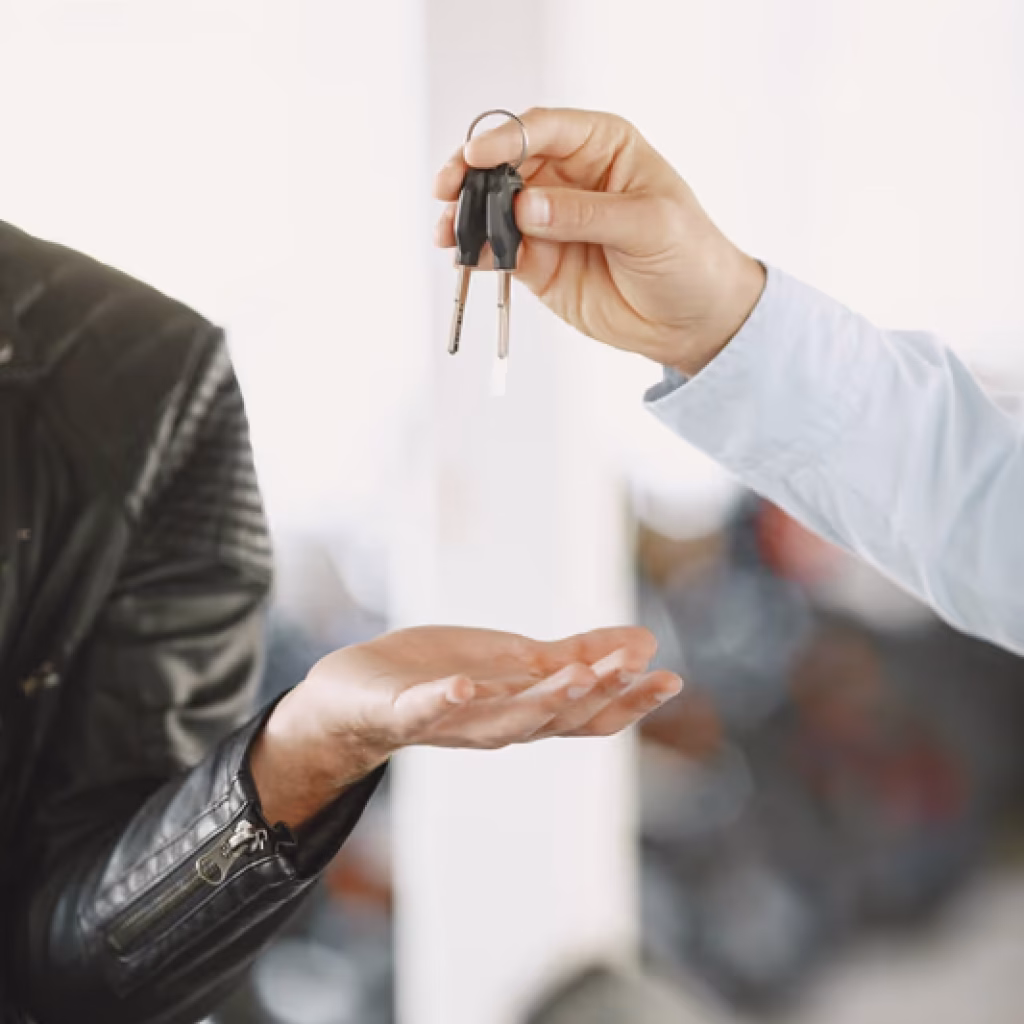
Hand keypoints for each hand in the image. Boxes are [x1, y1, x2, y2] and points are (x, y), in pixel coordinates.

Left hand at [250, 625, 680, 826]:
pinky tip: (465, 684)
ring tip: (575, 676)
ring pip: (503, 721)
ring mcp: (450, 723)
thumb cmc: (445, 677)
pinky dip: (445, 701)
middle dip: (597, 695)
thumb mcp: (520, 661)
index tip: (671, 678)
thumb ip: (578, 653)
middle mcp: (496, 727)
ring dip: (540, 701)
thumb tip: (646, 642)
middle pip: (556, 720)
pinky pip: (425, 710)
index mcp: (527, 711)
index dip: (630, 701)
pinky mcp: (402, 711)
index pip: (588, 716)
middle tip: (635, 670)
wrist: (359, 695)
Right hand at [434, 108, 765, 375]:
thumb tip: (527, 207)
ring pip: (494, 207)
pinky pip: (499, 249)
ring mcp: (550, 220)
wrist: (693, 321)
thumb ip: (586, 214)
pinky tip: (466, 256)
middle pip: (507, 163)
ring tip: (448, 230)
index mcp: (602, 146)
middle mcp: (570, 177)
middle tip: (448, 190)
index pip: (543, 129)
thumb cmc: (689, 258)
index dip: (505, 139)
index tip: (478, 157)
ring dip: (467, 215)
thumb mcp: (649, 226)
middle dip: (473, 174)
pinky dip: (479, 252)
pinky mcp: (539, 261)